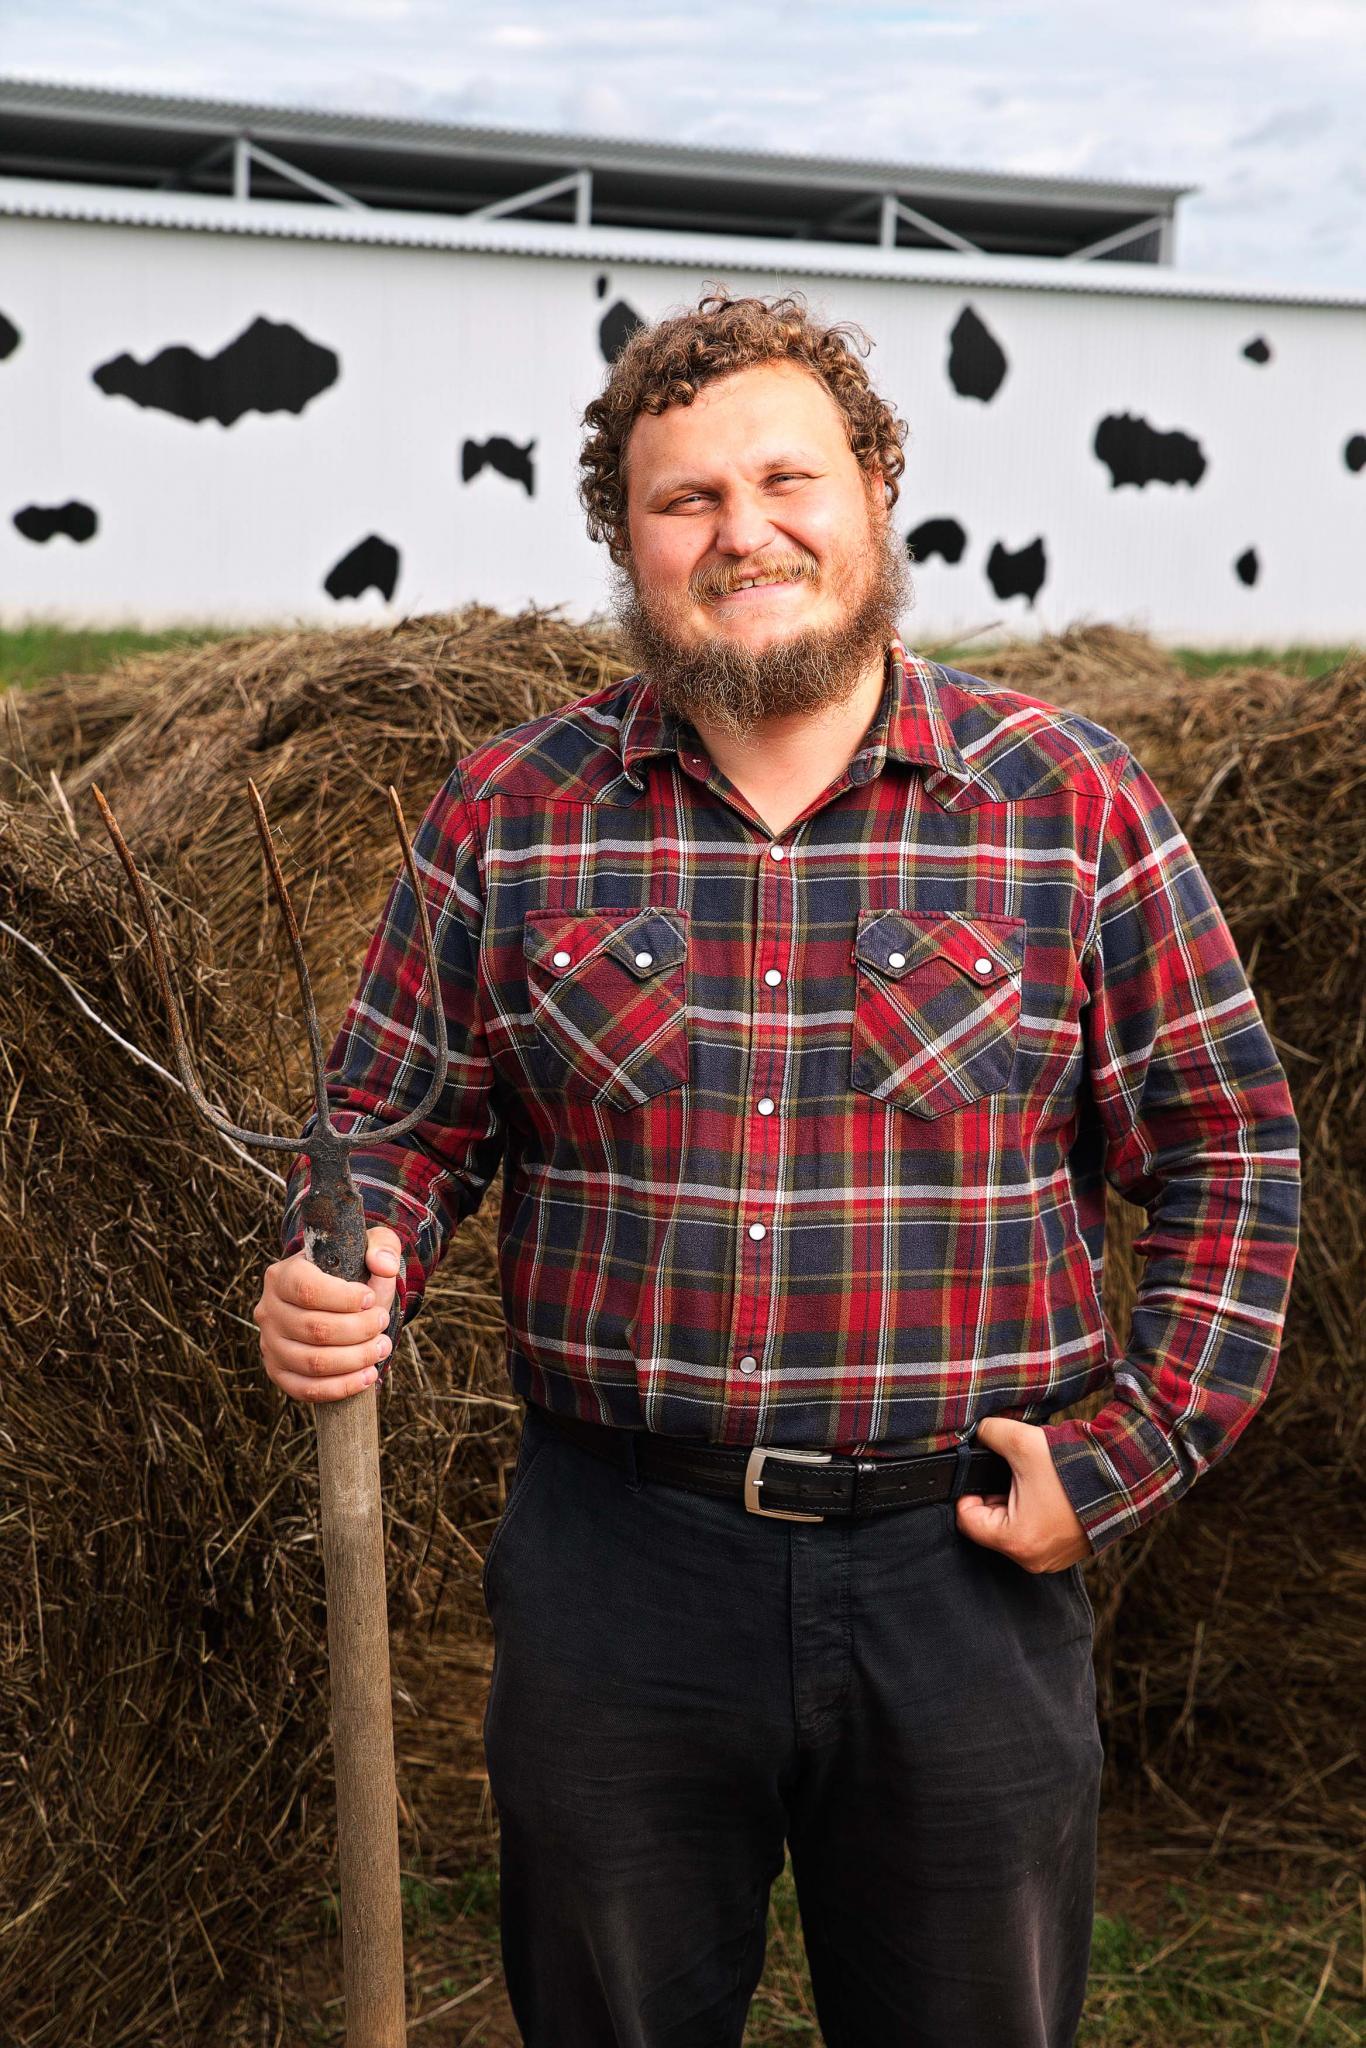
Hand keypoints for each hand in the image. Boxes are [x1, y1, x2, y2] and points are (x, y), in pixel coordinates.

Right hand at [254, 1225, 403, 1402]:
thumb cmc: (350, 1269)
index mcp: (282, 1275)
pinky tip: (368, 1375)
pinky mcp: (278, 1372)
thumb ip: (381, 1247)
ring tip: (382, 1347)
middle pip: (315, 1329)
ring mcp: (269, 1344)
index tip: (370, 1300)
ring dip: (355, 1359)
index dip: (345, 1299)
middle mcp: (268, 1310)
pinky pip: (306, 1389)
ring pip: (313, 1362)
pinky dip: (341, 1387)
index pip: (308, 1290)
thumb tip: (384, 1266)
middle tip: (383, 1322)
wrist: (333, 1297)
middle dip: (359, 1330)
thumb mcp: (367, 1247)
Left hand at [953, 1417, 1093, 1571]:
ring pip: (1013, 1528)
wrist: (1125, 1474)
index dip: (969, 1491)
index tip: (982, 1471)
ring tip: (1034, 1479)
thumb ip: (987, 1434)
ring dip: (1016, 1503)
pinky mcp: (1066, 1553)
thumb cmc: (1072, 1465)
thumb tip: (975, 1434)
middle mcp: (1033, 1559)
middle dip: (995, 1495)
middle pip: (990, 1525)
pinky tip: (1048, 1490)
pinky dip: (1036, 1512)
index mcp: (1017, 1541)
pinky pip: (1036, 1533)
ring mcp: (1052, 1560)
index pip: (967, 1520)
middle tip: (1014, 1472)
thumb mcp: (1020, 1441)